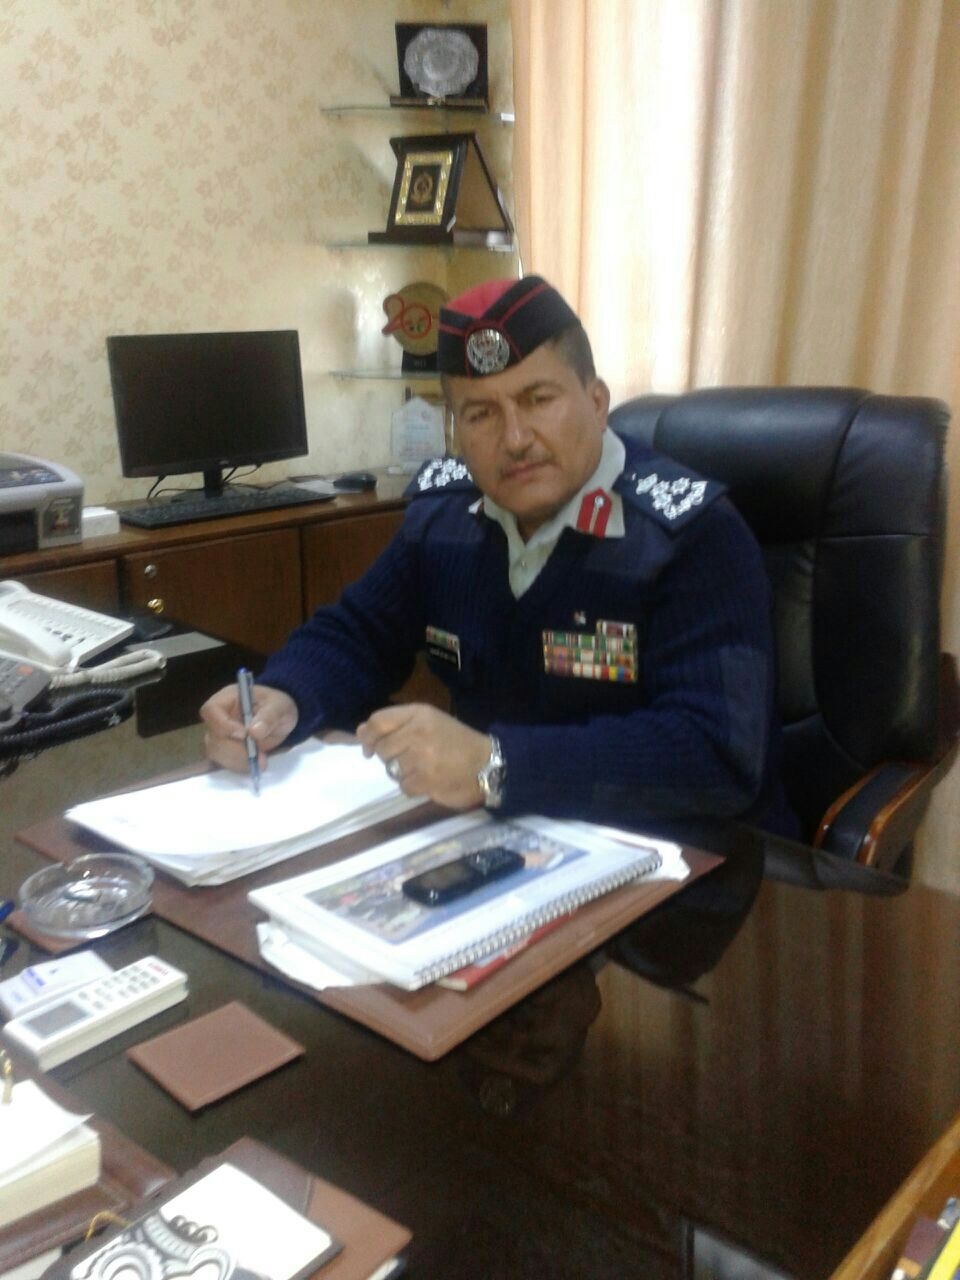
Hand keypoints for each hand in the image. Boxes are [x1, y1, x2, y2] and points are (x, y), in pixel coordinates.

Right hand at [200, 682, 298, 773]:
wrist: (281, 718)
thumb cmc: (278, 706)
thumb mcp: (280, 706)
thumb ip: (269, 716)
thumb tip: (254, 732)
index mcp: (227, 699)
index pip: (211, 710)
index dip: (223, 725)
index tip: (243, 735)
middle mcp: (218, 717)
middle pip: (212, 736)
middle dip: (235, 750)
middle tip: (258, 756)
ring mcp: (219, 734)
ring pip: (216, 752)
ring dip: (238, 760)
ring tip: (261, 761)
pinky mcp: (225, 749)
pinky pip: (224, 761)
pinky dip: (240, 766)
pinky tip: (256, 764)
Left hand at [356, 703, 489, 809]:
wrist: (489, 764)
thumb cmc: (457, 742)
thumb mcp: (428, 722)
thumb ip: (394, 725)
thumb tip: (359, 732)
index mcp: (418, 713)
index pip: (378, 721)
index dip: (368, 736)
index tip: (369, 747)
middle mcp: (417, 731)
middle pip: (382, 748)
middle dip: (391, 757)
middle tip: (412, 758)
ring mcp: (421, 756)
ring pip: (391, 769)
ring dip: (404, 773)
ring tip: (425, 768)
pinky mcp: (425, 779)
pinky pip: (403, 786)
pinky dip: (413, 787)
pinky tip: (429, 780)